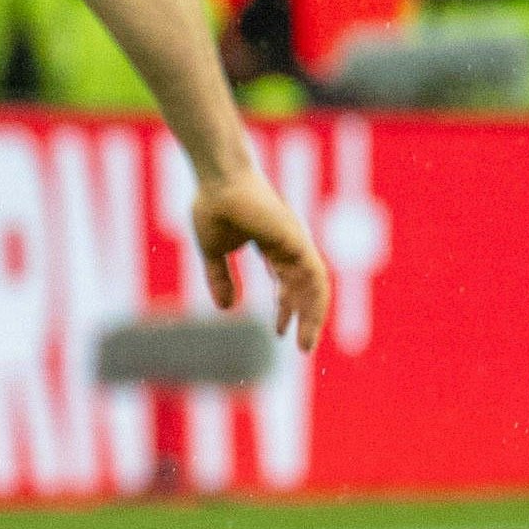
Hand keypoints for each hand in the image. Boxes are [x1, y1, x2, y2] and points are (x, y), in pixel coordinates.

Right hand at [192, 166, 330, 351]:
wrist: (218, 181)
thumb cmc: (213, 206)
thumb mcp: (213, 252)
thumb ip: (220, 278)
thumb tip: (226, 308)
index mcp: (273, 245)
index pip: (288, 282)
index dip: (285, 308)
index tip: (278, 332)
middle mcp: (290, 245)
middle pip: (305, 288)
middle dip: (304, 317)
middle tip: (302, 347)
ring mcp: (296, 242)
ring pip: (314, 286)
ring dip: (313, 316)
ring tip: (305, 344)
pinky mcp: (296, 240)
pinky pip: (314, 275)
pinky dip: (314, 300)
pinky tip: (302, 319)